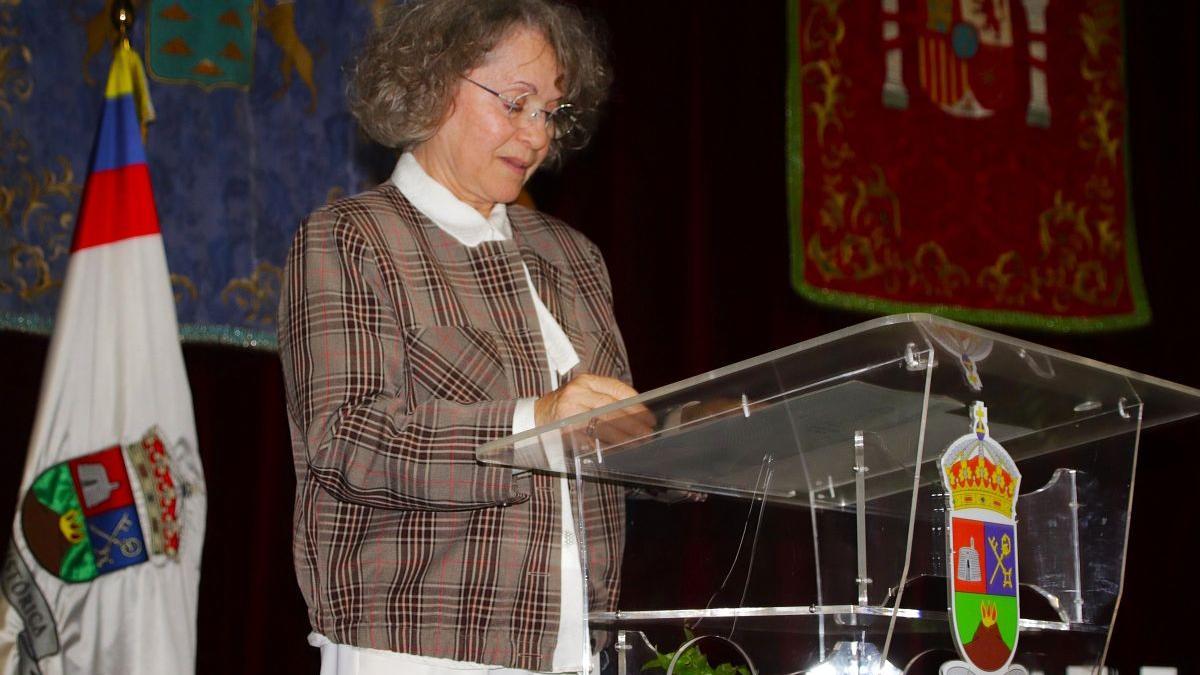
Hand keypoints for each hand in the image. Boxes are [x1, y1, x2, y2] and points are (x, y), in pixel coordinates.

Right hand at [535, 373, 654, 442]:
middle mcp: (579, 392)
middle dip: (634, 423)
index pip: (618, 390)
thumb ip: (606, 399)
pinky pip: (591, 437)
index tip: (648, 417)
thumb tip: (637, 413)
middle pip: (614, 408)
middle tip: (647, 433)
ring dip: (624, 436)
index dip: (637, 405)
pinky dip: (606, 444)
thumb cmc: (564, 407)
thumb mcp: (584, 394)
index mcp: (586, 381)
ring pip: (604, 424)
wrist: (533, 417)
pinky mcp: (566, 428)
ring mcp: (571, 410)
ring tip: (636, 442)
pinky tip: (617, 448)